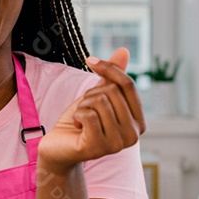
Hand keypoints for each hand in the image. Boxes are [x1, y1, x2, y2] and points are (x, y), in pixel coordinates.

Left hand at [37, 48, 146, 172]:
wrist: (60, 147)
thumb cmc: (81, 121)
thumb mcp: (98, 95)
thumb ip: (112, 76)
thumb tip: (124, 50)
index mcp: (139, 122)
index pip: (128, 85)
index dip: (108, 68)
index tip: (90, 60)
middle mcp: (133, 136)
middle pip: (112, 92)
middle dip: (91, 94)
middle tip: (85, 108)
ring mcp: (117, 144)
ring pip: (100, 101)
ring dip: (83, 105)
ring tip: (81, 119)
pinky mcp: (98, 148)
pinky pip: (88, 115)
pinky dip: (77, 115)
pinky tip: (77, 128)